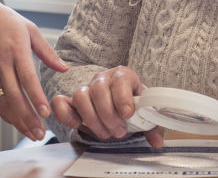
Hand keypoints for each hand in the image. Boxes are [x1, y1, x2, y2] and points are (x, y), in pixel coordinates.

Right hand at [0, 0, 65, 140]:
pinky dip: (4, 114)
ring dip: (17, 120)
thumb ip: (47, 52)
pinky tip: (15, 122)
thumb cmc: (6, 21)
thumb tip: (64, 69)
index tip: (45, 112)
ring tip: (31, 133)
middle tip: (40, 133)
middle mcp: (2, 63)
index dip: (36, 96)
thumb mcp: (30, 29)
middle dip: (28, 117)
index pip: (27, 78)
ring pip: (3, 102)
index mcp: (16, 50)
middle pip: (15, 96)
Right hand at [50, 66, 164, 148]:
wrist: (120, 105)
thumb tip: (157, 141)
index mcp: (123, 75)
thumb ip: (151, 125)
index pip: (120, 79)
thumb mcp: (145, 113)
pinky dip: (66, 114)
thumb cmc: (132, 106)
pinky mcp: (73, 101)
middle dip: (108, 115)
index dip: (123, 97)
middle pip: (99, 89)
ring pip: (81, 96)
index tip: (128, 114)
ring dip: (93, 119)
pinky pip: (61, 102)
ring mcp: (87, 88)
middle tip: (119, 131)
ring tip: (105, 133)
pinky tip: (78, 124)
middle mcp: (103, 78)